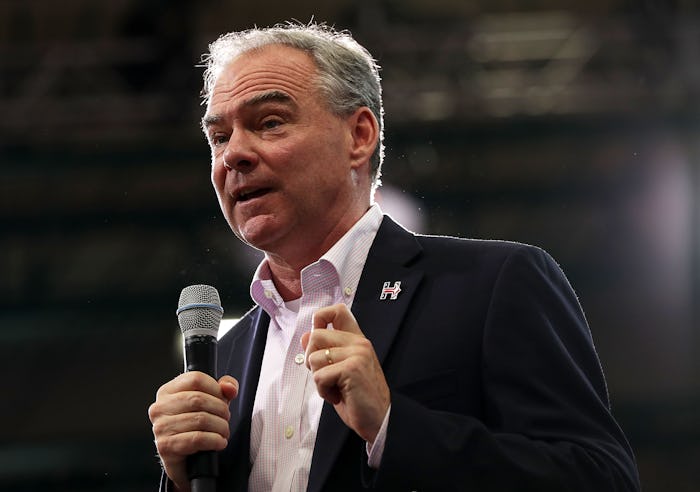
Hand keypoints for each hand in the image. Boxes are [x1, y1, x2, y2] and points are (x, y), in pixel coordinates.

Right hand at [148, 372, 238, 491]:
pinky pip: (197, 439)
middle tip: (226, 418)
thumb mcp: (212, 402)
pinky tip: (219, 442)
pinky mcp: (165, 446)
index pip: (195, 379)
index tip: (223, 399)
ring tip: (224, 431)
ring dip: (220, 427)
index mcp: (168, 391)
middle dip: (220, 409)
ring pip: (200, 419)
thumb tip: (229, 387)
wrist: (186, 460)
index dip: (216, 389)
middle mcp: (160, 407)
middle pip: (199, 399)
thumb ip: (224, 388)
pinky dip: (214, 440)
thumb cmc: (196, 427)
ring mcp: (160, 427)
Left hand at [301, 304, 389, 443]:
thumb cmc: (360, 398)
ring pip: (314, 358)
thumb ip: (325, 352)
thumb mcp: (339, 371)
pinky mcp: (351, 368)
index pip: (337, 311)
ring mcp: (356, 354)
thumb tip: (305, 336)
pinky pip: (319, 376)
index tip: (317, 340)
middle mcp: (358, 343)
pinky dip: (323, 391)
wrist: (380, 420)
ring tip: (335, 388)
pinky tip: (338, 396)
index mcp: (357, 341)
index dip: (320, 318)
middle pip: (315, 335)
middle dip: (311, 359)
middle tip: (326, 375)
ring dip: (318, 379)